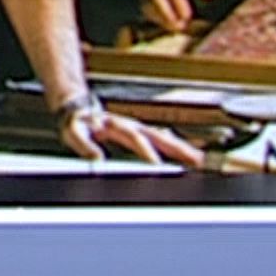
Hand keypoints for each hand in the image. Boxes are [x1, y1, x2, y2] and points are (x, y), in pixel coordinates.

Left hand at [57, 99, 206, 168]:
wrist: (78, 109)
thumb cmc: (77, 122)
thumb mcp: (74, 132)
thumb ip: (84, 144)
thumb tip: (96, 159)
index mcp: (118, 125)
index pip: (136, 139)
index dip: (147, 151)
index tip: (157, 165)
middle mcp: (133, 127)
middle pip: (161, 137)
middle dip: (179, 149)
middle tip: (197, 161)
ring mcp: (140, 131)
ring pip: (166, 139)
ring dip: (184, 149)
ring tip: (201, 161)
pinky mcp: (142, 136)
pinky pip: (163, 142)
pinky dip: (178, 149)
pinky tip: (191, 158)